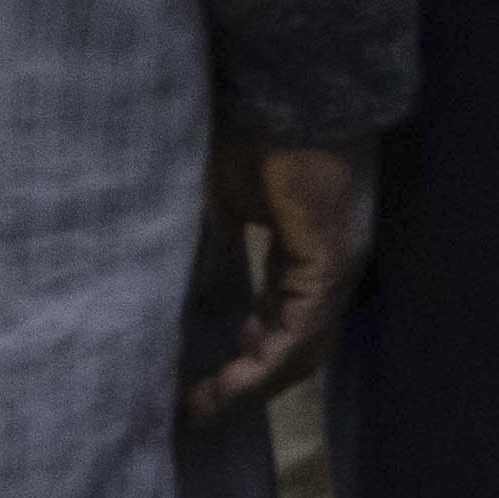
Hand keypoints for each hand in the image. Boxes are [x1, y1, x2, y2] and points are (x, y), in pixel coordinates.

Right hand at [185, 141, 370, 423]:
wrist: (287, 86)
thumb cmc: (249, 130)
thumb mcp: (210, 205)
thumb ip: (199, 252)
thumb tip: (164, 299)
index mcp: (304, 249)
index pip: (277, 317)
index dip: (241, 354)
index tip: (193, 382)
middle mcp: (327, 266)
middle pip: (292, 344)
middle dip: (243, 383)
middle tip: (193, 409)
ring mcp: (334, 269)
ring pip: (298, 351)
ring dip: (249, 387)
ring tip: (200, 412)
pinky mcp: (330, 267)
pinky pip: (298, 336)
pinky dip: (260, 370)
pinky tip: (222, 392)